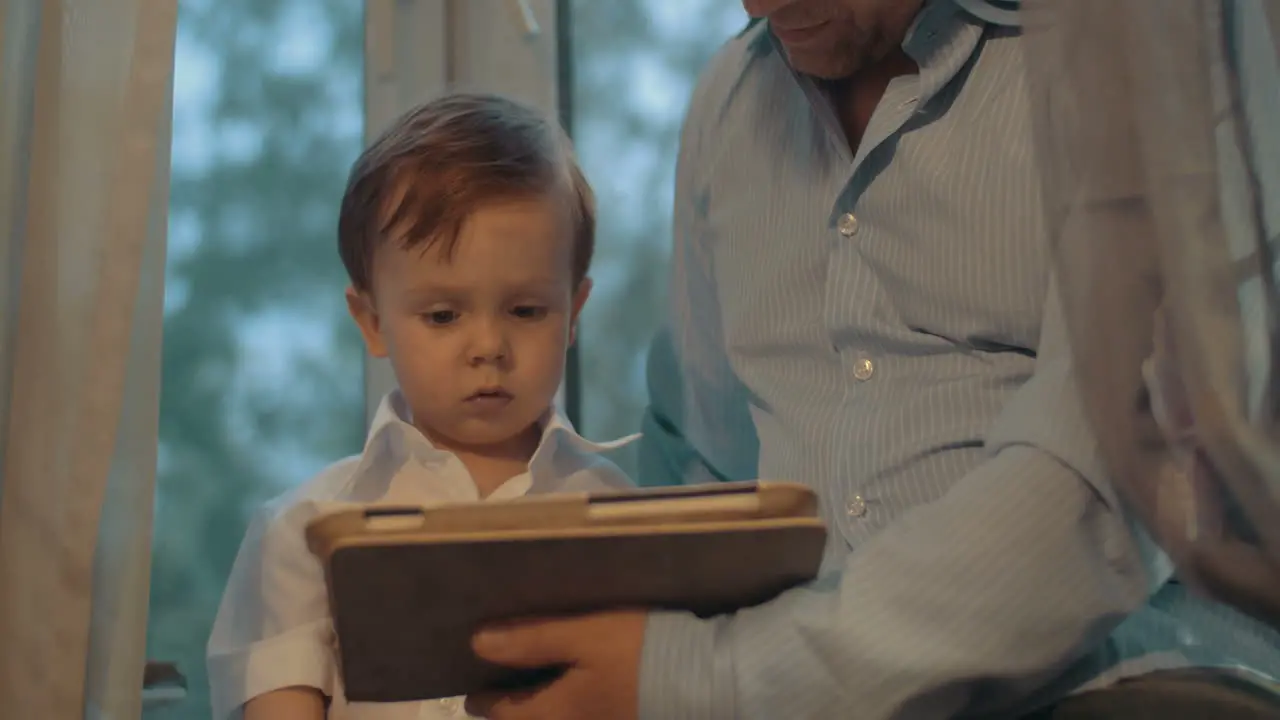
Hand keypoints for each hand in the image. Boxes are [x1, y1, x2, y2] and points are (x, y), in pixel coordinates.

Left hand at [464, 610, 646, 719]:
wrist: (705, 679)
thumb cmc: (637, 654)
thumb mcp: (583, 636)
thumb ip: (531, 639)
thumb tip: (477, 643)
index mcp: (555, 712)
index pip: (506, 711)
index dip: (485, 699)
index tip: (471, 691)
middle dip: (513, 707)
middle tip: (498, 688)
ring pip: (559, 718)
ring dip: (543, 704)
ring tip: (536, 685)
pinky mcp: (625, 718)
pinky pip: (583, 714)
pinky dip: (568, 702)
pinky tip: (576, 685)